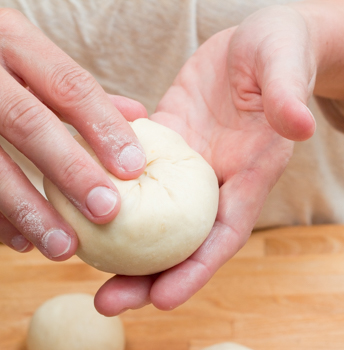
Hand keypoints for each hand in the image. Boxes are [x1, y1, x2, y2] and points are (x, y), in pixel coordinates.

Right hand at [0, 9, 146, 259]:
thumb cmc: (2, 61)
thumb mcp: (36, 60)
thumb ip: (81, 90)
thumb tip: (138, 115)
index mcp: (15, 44)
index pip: (70, 85)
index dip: (104, 126)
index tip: (134, 167)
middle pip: (30, 122)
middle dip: (71, 171)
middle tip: (106, 211)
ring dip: (30, 210)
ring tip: (65, 247)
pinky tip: (22, 242)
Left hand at [94, 5, 316, 314]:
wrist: (252, 45)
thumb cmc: (277, 54)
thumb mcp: (285, 66)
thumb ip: (288, 95)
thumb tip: (299, 124)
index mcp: (248, 172)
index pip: (224, 233)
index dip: (196, 269)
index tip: (163, 300)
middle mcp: (213, 178)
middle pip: (180, 238)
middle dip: (147, 275)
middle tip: (107, 302)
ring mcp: (184, 162)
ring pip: (151, 212)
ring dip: (120, 241)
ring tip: (83, 263)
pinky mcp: (163, 140)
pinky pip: (133, 169)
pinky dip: (111, 189)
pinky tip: (82, 202)